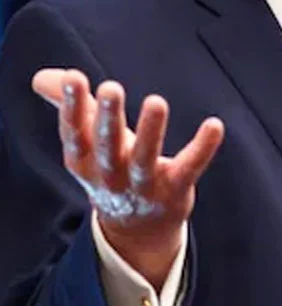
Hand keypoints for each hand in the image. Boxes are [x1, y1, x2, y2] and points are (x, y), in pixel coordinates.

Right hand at [32, 69, 223, 290]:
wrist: (137, 228)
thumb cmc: (113, 170)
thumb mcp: (88, 144)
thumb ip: (72, 106)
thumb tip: (42, 76)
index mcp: (85, 161)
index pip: (75, 133)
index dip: (72, 107)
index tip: (75, 78)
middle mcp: (111, 175)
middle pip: (107, 146)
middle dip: (107, 117)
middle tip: (110, 88)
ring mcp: (144, 186)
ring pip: (145, 159)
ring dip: (150, 132)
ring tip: (156, 102)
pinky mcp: (175, 189)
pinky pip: (189, 168)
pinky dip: (202, 148)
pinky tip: (214, 125)